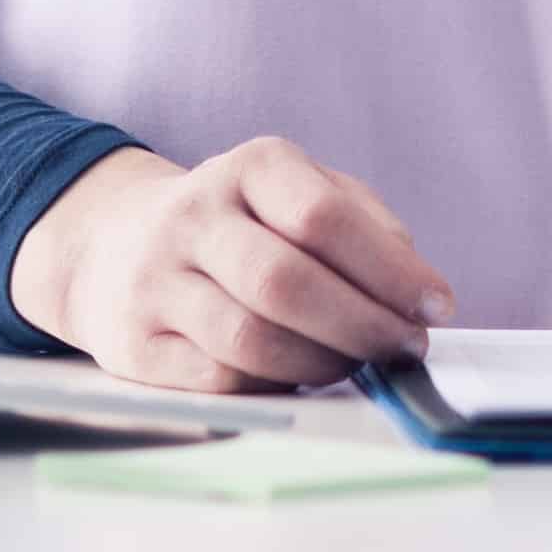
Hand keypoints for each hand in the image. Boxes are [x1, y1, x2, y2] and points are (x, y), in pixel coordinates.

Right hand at [16, 139, 455, 393]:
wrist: (115, 245)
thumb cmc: (239, 223)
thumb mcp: (298, 193)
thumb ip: (364, 224)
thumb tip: (415, 287)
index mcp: (249, 167)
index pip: (322, 217)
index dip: (390, 269)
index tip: (436, 307)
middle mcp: (193, 217)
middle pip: (285, 282)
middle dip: (363, 325)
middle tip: (406, 348)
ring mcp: (155, 280)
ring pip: (251, 339)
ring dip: (323, 363)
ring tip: (355, 363)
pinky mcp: (133, 344)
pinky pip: (219, 380)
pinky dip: (276, 384)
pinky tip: (298, 374)